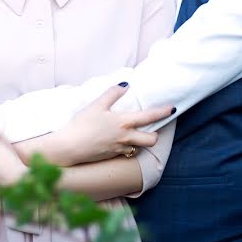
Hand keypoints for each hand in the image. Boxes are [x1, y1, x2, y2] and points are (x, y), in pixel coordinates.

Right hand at [54, 84, 173, 164]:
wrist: (69, 147)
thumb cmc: (82, 125)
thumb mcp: (96, 105)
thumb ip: (112, 94)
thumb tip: (125, 85)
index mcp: (123, 122)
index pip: (149, 117)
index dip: (162, 112)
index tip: (172, 109)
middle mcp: (125, 137)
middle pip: (151, 140)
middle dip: (155, 135)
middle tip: (152, 129)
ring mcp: (119, 149)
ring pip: (138, 147)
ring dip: (140, 141)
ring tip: (134, 134)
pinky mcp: (111, 156)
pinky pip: (125, 152)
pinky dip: (126, 146)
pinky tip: (118, 141)